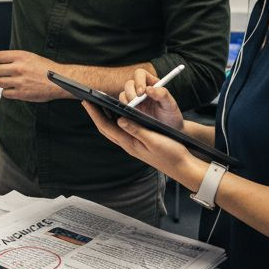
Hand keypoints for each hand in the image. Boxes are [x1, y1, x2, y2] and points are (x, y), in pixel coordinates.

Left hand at [0, 50, 65, 101]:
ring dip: (3, 82)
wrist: (59, 80)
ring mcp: (19, 81)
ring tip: (11, 81)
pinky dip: (7, 92)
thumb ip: (16, 58)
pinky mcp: (21, 93)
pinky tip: (14, 89)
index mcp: (21, 57)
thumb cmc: (47, 68)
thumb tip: (0, 61)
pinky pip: (5, 93)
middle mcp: (18, 68)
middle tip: (2, 73)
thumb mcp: (31, 57)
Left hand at [81, 100, 197, 181]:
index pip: (107, 127)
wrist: (182, 166)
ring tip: (99, 106)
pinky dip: (115, 121)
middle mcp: (128, 145)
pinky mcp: (139, 144)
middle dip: (96, 115)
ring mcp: (133, 145)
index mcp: (130, 143)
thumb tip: (119, 120)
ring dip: (104, 118)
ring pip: (113, 130)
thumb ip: (136, 129)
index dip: (95, 114)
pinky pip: (121, 131)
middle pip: (106, 128)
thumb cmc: (170, 153)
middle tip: (88, 102)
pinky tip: (117, 116)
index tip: (87, 102)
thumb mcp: (153, 139)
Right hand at [118, 69, 184, 130]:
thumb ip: (162, 94)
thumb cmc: (171, 115)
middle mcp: (142, 90)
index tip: (141, 92)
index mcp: (152, 84)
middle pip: (129, 84)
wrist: (169, 130)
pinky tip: (130, 114)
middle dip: (131, 92)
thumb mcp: (171, 104)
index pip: (140, 74)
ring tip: (134, 109)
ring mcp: (135, 100)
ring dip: (126, 100)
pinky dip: (124, 108)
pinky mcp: (130, 109)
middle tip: (135, 102)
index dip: (138, 81)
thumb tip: (149, 89)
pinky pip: (122, 105)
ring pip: (123, 94)